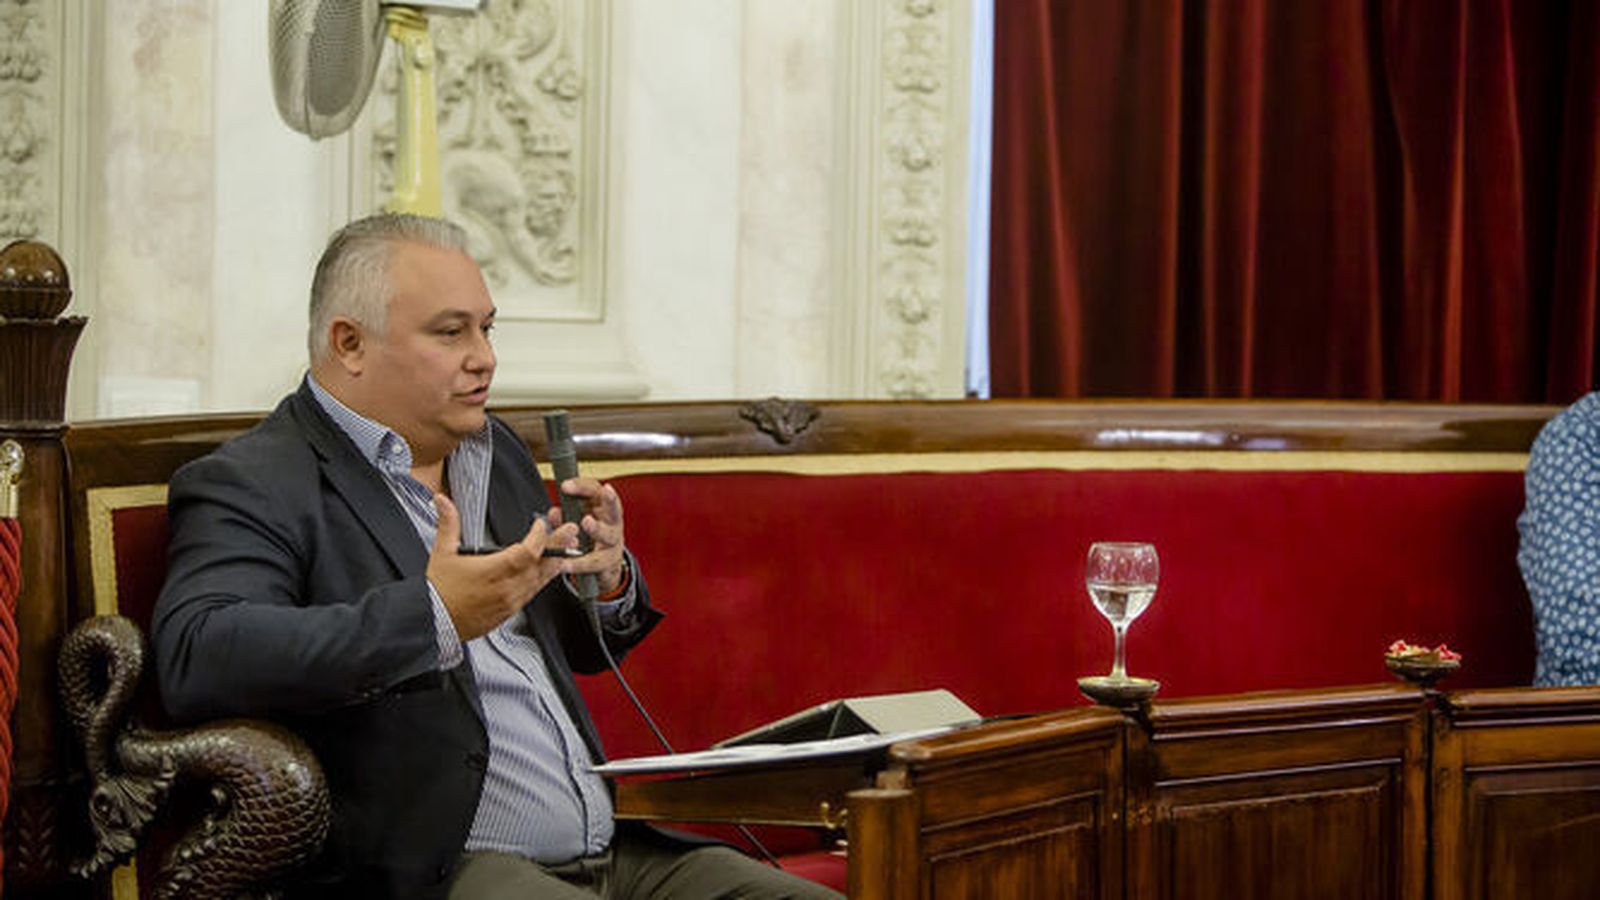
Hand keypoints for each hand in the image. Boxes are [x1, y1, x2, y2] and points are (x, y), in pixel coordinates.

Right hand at [426, 494, 578, 640]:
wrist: (433, 622)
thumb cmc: (438, 590)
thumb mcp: (442, 552)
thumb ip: (448, 523)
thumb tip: (443, 500)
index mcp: (494, 571)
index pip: (528, 551)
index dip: (539, 536)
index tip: (540, 524)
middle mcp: (507, 587)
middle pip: (542, 564)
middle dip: (558, 545)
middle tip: (571, 531)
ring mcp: (511, 601)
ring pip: (541, 580)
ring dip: (554, 563)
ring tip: (567, 548)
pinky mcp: (510, 612)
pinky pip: (533, 593)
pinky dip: (543, 580)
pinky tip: (547, 571)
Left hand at [548, 478, 627, 592]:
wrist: (605, 563)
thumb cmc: (590, 535)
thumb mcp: (577, 520)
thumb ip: (565, 515)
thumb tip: (553, 513)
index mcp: (603, 507)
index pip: (596, 490)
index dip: (581, 487)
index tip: (564, 486)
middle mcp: (613, 522)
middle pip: (614, 508)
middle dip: (609, 500)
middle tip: (593, 494)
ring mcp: (614, 542)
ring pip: (608, 535)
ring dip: (597, 528)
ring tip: (586, 522)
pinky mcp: (610, 562)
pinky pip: (595, 562)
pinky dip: (579, 563)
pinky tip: (565, 563)